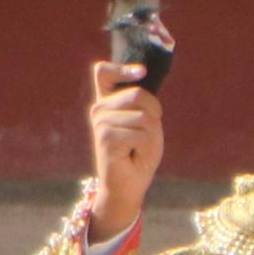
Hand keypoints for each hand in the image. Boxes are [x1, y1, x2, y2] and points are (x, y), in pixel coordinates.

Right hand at [86, 59, 163, 237]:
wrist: (128, 186)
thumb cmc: (139, 155)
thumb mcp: (147, 125)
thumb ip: (143, 104)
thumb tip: (140, 87)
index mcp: (107, 102)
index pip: (104, 73)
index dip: (122, 68)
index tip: (141, 72)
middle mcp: (99, 109)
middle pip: (137, 94)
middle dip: (154, 114)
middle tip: (147, 136)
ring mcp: (100, 123)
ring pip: (143, 116)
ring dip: (151, 136)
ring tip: (138, 149)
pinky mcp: (105, 137)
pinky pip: (141, 134)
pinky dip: (146, 147)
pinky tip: (133, 156)